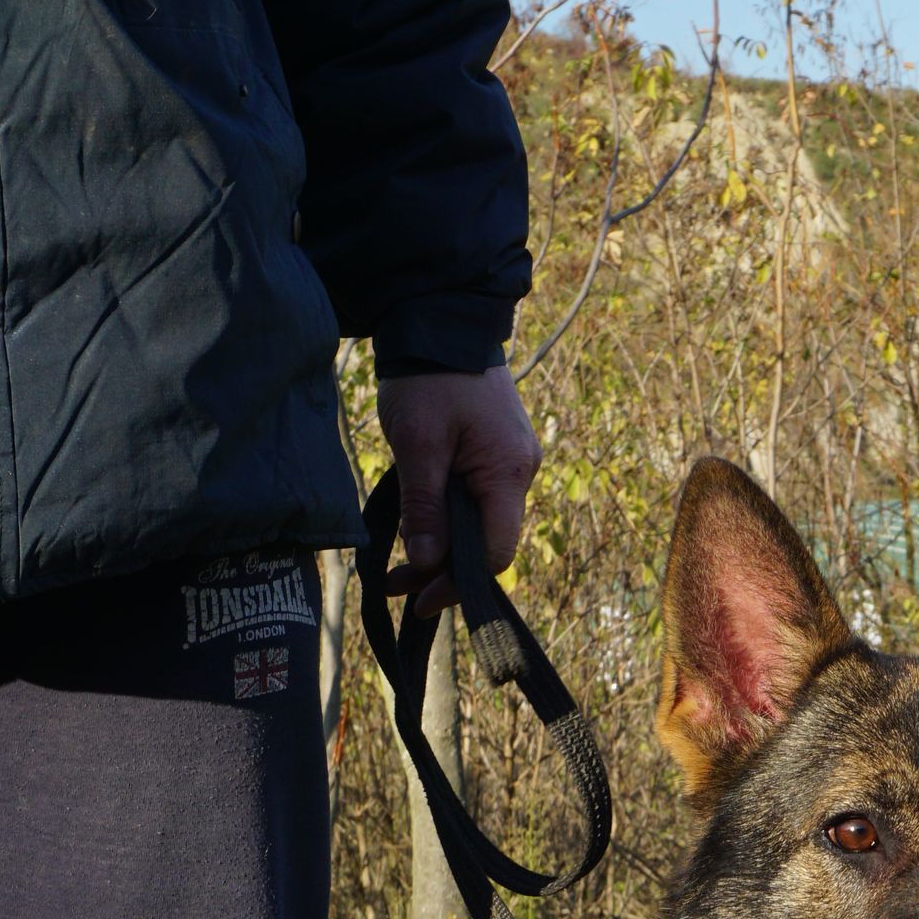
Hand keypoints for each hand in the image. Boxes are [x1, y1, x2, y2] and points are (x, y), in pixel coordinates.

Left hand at [377, 364, 540, 613]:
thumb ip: (424, 508)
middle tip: (398, 586)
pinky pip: (476, 500)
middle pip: (488, 542)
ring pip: (480, 523)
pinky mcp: (496, 451)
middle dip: (444, 570)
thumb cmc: (429, 378)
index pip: (495, 551)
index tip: (420, 599)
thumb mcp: (417, 444)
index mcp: (508, 472)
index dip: (459, 582)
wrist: (442, 319)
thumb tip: (426, 563)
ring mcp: (510, 461)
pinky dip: (448, 521)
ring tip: (398, 565)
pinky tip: (420, 530)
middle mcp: (520, 471)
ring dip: (443, 547)